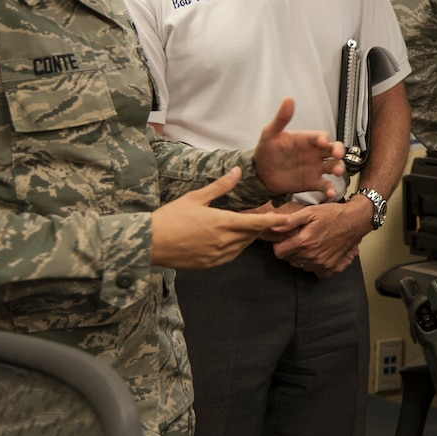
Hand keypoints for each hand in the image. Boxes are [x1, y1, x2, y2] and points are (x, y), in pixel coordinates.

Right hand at [150, 167, 290, 269]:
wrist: (150, 243)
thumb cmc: (171, 217)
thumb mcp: (196, 197)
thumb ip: (220, 186)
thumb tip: (237, 171)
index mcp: (222, 223)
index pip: (256, 223)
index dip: (273, 221)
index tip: (286, 219)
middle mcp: (224, 241)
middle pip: (251, 235)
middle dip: (260, 226)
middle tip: (264, 217)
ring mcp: (217, 255)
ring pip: (242, 246)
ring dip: (248, 237)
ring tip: (249, 227)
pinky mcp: (209, 264)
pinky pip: (231, 256)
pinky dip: (236, 247)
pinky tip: (233, 240)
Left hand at [253, 97, 344, 197]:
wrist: (260, 174)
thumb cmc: (266, 150)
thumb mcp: (270, 133)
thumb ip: (281, 118)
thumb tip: (288, 99)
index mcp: (307, 140)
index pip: (321, 136)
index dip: (324, 139)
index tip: (322, 142)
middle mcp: (315, 153)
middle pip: (334, 150)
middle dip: (339, 152)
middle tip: (337, 155)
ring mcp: (315, 168)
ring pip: (334, 166)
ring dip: (339, 168)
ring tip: (337, 172)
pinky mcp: (313, 183)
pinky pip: (326, 185)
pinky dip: (331, 189)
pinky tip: (331, 193)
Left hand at [272, 198, 366, 278]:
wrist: (355, 220)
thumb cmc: (333, 214)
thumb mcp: (310, 211)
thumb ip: (290, 221)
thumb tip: (274, 228)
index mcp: (304, 242)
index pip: (279, 252)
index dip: (279, 244)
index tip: (285, 238)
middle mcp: (312, 256)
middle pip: (289, 260)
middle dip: (290, 250)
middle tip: (299, 239)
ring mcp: (322, 264)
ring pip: (300, 265)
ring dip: (301, 257)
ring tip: (310, 244)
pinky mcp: (331, 268)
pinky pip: (314, 272)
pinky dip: (313, 265)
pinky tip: (317, 253)